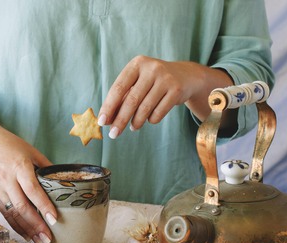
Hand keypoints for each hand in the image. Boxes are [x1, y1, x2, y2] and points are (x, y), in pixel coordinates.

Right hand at [0, 128, 56, 242]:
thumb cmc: (9, 144)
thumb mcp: (31, 151)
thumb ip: (46, 167)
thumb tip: (63, 181)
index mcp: (19, 166)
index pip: (32, 189)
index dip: (44, 205)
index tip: (54, 218)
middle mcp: (7, 179)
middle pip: (22, 206)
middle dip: (36, 224)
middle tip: (49, 237)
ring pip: (13, 213)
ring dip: (27, 229)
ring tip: (40, 240)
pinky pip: (5, 213)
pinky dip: (16, 225)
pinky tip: (27, 234)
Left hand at [98, 56, 232, 137]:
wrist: (185, 76)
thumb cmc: (153, 82)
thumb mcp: (137, 84)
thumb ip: (122, 99)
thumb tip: (107, 120)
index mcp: (137, 64)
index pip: (118, 88)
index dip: (108, 106)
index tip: (101, 122)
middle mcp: (151, 68)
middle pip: (131, 101)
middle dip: (120, 120)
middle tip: (113, 134)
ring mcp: (165, 78)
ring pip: (145, 109)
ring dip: (136, 122)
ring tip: (133, 127)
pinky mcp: (176, 90)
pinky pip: (158, 113)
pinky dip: (151, 120)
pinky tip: (150, 118)